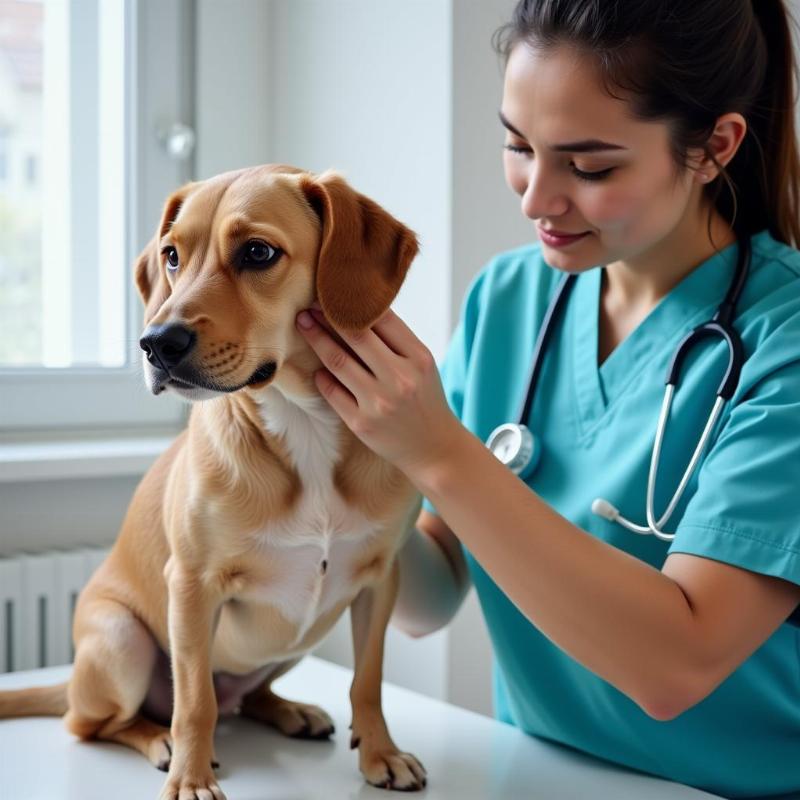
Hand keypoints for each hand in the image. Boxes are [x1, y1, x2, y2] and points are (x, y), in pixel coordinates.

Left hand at [295, 303, 462, 480]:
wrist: (434, 448)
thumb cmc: (425, 400)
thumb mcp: (422, 366)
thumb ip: (397, 341)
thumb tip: (357, 310)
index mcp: (418, 358)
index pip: (383, 320)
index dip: (355, 304)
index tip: (335, 295)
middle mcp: (400, 378)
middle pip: (355, 336)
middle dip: (327, 317)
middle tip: (309, 305)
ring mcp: (379, 402)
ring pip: (338, 361)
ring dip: (316, 340)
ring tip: (303, 325)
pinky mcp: (362, 423)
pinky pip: (332, 392)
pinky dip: (321, 377)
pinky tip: (317, 369)